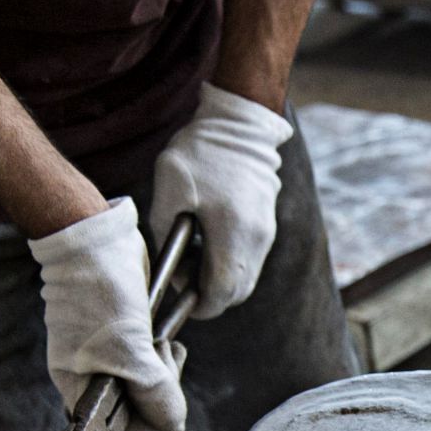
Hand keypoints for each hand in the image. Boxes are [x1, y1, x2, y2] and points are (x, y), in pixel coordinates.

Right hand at [27, 197, 186, 430]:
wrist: (97, 241)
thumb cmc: (101, 292)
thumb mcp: (129, 348)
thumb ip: (152, 392)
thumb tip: (173, 426)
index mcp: (79, 388)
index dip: (148, 422)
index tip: (162, 395)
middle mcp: (91, 379)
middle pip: (138, 413)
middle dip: (162, 392)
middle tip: (164, 358)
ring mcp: (108, 359)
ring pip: (148, 389)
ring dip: (167, 373)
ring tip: (165, 345)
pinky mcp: (125, 341)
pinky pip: (150, 365)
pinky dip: (164, 357)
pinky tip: (169, 341)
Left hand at [149, 83, 294, 319]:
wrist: (240, 125)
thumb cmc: (201, 154)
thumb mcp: (168, 188)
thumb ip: (163, 231)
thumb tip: (170, 265)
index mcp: (231, 234)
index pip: (221, 292)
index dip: (200, 305)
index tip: (181, 300)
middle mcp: (255, 240)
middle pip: (236, 292)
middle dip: (210, 295)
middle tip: (184, 279)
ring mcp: (265, 234)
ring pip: (246, 278)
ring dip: (221, 278)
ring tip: (195, 256)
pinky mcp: (267, 225)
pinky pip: (250, 259)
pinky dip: (231, 262)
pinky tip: (211, 241)